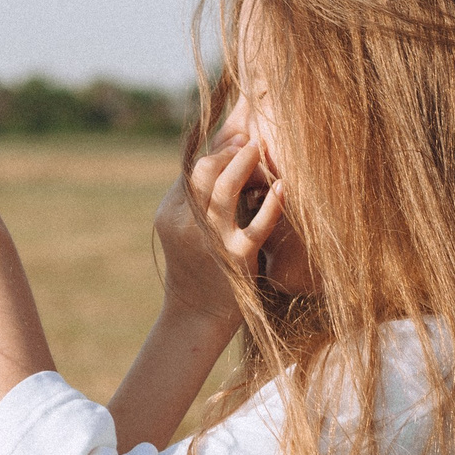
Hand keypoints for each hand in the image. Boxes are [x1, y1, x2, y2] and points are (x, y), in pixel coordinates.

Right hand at [163, 132, 282, 309]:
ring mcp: (212, 241)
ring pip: (224, 190)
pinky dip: (272, 204)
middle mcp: (187, 224)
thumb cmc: (197, 265)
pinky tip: (284, 188)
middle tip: (249, 140)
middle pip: (203, 172)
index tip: (236, 139)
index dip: (216, 150)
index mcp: (171, 213)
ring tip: (259, 148)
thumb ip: (195, 197)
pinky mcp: (237, 258)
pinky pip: (257, 225)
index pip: (192, 169)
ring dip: (243, 164)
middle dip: (227, 152)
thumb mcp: (184, 228)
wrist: (196, 316)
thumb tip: (221, 154)